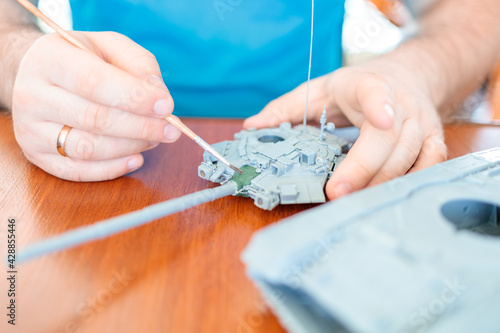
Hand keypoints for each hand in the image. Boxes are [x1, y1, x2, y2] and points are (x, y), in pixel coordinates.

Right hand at [12, 31, 180, 180]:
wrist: (35, 75)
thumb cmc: (82, 60)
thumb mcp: (110, 46)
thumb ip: (138, 64)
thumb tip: (160, 96)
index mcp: (50, 59)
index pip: (94, 81)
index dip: (135, 97)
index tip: (167, 106)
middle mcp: (32, 95)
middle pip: (95, 119)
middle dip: (142, 127)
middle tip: (171, 130)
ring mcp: (30, 129)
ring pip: (88, 148)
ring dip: (131, 147)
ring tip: (154, 138)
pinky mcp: (36, 155)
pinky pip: (78, 171)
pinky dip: (113, 169)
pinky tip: (136, 158)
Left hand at [244, 60, 446, 199]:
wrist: (409, 76)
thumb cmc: (358, 87)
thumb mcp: (320, 89)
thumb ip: (286, 108)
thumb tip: (252, 126)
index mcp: (369, 86)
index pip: (376, 92)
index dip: (380, 105)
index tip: (380, 118)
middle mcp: (401, 105)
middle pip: (389, 139)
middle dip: (364, 168)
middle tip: (337, 192)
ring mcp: (422, 124)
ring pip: (409, 158)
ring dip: (380, 184)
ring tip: (353, 202)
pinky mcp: (434, 142)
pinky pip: (428, 168)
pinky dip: (407, 185)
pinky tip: (383, 197)